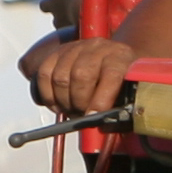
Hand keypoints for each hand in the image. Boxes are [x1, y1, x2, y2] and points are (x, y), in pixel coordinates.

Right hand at [21, 28, 137, 115]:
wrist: (110, 60)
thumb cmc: (119, 84)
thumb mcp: (126, 94)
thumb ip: (119, 111)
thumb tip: (104, 124)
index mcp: (120, 58)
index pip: (111, 75)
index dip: (100, 99)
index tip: (92, 117)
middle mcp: (98, 48)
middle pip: (80, 75)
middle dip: (79, 102)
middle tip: (81, 115)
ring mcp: (76, 48)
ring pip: (60, 77)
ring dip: (63, 101)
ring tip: (71, 110)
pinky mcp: (57, 53)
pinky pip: (44, 75)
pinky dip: (48, 95)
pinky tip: (58, 103)